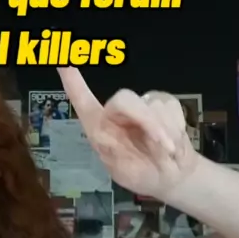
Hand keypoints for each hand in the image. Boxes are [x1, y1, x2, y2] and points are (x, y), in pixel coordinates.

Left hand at [57, 68, 199, 199]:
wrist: (169, 177)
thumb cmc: (139, 173)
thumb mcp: (125, 173)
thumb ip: (117, 155)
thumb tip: (108, 139)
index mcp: (99, 127)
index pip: (82, 100)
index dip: (72, 80)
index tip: (62, 60)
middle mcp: (116, 111)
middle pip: (125, 99)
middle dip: (147, 121)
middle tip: (164, 146)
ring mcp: (140, 103)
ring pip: (153, 105)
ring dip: (165, 132)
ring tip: (167, 153)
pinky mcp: (162, 101)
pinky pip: (170, 106)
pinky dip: (176, 128)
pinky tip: (173, 143)